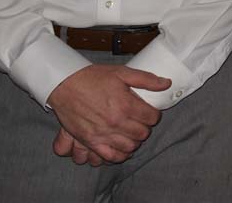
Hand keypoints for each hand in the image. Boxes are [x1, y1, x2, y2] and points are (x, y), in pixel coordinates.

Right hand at [47, 64, 170, 163]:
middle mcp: (115, 122)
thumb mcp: (122, 73)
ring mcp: (102, 134)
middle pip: (142, 134)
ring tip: (131, 134)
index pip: (152, 118)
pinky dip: (118, 155)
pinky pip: (108, 157)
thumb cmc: (93, 78)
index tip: (149, 112)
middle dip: (145, 128)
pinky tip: (120, 148)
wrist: (65, 85)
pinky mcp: (89, 141)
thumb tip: (166, 83)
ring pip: (129, 148)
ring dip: (133, 142)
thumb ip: (146, 79)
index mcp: (126, 105)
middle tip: (140, 122)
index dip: (154, 114)